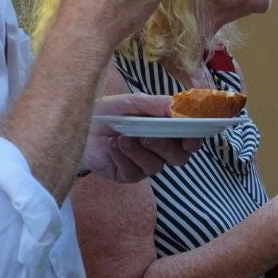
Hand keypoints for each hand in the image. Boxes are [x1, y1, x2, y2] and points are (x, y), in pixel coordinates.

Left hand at [83, 93, 202, 181]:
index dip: (195, 139)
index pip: (191, 139)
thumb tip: (182, 106)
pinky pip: (134, 172)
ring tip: (122, 138)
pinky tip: (112, 145)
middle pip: (178, 157)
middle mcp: (161, 149)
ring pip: (156, 166)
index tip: (189, 137)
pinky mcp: (128, 175)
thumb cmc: (110, 111)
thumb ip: (160, 105)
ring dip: (139, 152)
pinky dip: (123, 157)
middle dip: (164, 146)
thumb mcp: (135, 102)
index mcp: (168, 130)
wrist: (81, 124)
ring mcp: (145, 164)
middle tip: (146, 135)